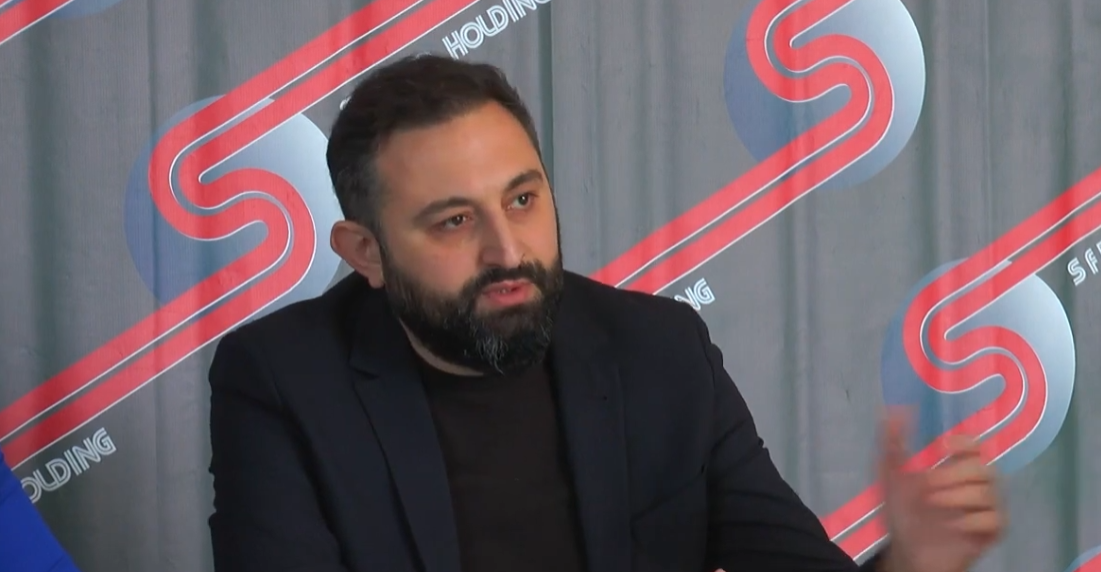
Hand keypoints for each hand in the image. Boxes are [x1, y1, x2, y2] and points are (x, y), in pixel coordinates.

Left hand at [878, 410, 1004, 571]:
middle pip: (985, 467)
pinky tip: (952, 525)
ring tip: (932, 503)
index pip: (975, 446)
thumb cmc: (903, 513)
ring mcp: (985, 508)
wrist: (905, 552)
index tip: (944, 445)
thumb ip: (892, 444)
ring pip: (990, 492)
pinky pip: (996, 519)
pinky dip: (973, 519)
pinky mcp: (990, 532)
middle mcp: (975, 485)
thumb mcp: (890, 477)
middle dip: (954, 473)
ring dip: (958, 495)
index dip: (965, 442)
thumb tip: (893, 409)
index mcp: (955, 469)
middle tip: (927, 485)